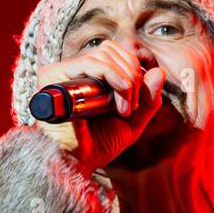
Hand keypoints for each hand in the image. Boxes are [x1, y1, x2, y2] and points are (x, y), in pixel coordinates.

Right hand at [34, 42, 165, 173]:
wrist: (75, 162)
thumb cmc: (98, 145)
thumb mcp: (132, 122)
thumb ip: (147, 99)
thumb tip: (159, 71)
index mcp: (90, 76)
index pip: (117, 53)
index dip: (135, 67)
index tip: (141, 97)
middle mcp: (75, 69)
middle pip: (112, 50)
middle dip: (133, 75)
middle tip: (132, 107)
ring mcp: (63, 70)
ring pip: (105, 55)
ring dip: (125, 81)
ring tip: (124, 111)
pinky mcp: (54, 75)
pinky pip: (93, 63)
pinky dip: (114, 78)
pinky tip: (119, 104)